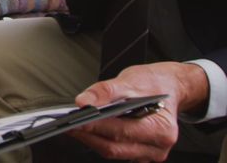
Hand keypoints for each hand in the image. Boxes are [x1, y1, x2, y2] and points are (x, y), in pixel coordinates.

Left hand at [69, 61, 208, 160]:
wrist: (168, 87)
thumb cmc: (153, 84)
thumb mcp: (130, 80)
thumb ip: (104, 91)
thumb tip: (83, 102)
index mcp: (161, 129)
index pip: (121, 132)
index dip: (94, 127)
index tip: (74, 121)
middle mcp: (158, 146)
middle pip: (114, 147)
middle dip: (88, 135)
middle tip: (67, 123)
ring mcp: (149, 153)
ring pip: (112, 151)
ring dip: (91, 138)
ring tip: (74, 124)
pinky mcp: (140, 153)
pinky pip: (115, 150)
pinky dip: (99, 139)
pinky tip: (88, 128)